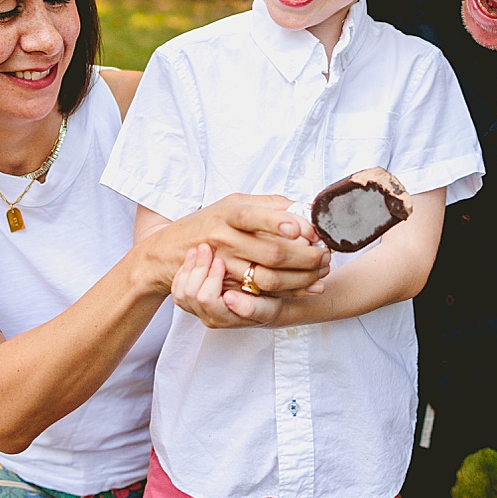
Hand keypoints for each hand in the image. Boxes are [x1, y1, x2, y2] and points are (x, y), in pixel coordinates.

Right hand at [166, 194, 329, 296]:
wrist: (170, 250)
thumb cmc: (210, 222)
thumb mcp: (234, 203)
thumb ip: (270, 205)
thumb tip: (306, 206)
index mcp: (228, 213)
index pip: (255, 216)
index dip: (282, 223)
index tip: (309, 230)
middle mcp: (224, 239)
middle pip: (271, 252)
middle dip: (305, 256)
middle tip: (326, 254)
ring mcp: (225, 266)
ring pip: (269, 277)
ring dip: (302, 277)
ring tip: (322, 270)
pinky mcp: (227, 286)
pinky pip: (262, 293)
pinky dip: (290, 292)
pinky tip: (310, 287)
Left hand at [171, 244, 280, 327]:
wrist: (266, 304)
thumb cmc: (271, 303)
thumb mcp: (270, 307)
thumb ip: (254, 307)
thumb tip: (229, 298)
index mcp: (228, 318)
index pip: (208, 300)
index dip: (211, 279)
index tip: (220, 261)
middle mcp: (212, 318)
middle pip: (192, 295)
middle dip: (199, 268)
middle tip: (208, 248)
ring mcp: (200, 311)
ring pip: (182, 292)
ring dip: (190, 268)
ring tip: (201, 249)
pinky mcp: (193, 302)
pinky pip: (177, 288)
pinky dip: (183, 270)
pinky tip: (195, 256)